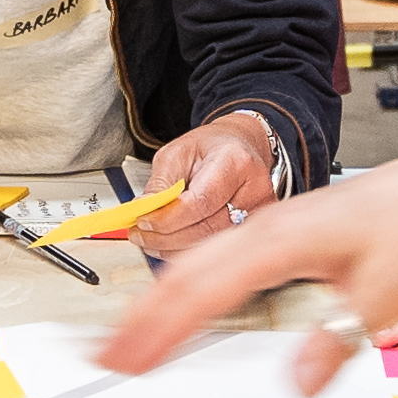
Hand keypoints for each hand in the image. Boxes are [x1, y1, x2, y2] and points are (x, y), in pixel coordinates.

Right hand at [108, 135, 397, 394]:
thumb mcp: (385, 297)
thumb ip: (334, 342)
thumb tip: (297, 382)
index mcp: (280, 241)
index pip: (201, 290)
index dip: (156, 329)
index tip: (121, 360)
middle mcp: (268, 230)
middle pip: (185, 276)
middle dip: (140, 320)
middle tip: (102, 361)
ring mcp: (275, 230)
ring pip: (199, 267)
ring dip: (160, 305)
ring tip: (125, 341)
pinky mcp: (288, 237)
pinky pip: (224, 265)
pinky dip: (193, 290)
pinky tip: (188, 310)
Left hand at [127, 110, 290, 254]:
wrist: (239, 147)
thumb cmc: (210, 148)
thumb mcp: (177, 153)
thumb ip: (161, 184)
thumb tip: (143, 211)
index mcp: (235, 162)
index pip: (200, 202)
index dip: (168, 218)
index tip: (143, 221)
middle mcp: (254, 189)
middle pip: (206, 228)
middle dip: (166, 237)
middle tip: (139, 235)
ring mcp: (259, 212)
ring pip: (210, 243)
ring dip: (174, 248)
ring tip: (149, 241)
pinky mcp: (255, 228)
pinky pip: (217, 247)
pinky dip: (188, 250)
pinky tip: (169, 246)